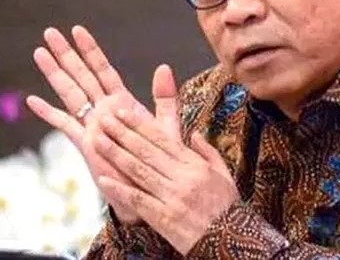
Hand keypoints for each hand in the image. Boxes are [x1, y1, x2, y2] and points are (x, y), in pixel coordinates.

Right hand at [26, 26, 179, 222]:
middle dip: (66, 54)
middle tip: (51, 33)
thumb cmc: (157, 157)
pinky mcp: (85, 144)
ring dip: (55, 74)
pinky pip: (64, 125)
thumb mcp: (165, 125)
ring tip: (40, 53)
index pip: (103, 70)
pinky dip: (49, 113)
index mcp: (122, 102)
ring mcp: (92, 125)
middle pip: (81, 76)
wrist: (148, 188)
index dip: (91, 51)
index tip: (78, 31)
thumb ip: (164, 97)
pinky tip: (34, 101)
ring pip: (70, 94)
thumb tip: (164, 67)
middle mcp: (104, 110)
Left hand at [93, 66, 239, 255]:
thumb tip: (195, 134)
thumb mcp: (223, 172)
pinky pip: (138, 200)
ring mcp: (171, 196)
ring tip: (98, 140)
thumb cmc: (226, 205)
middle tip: (104, 119)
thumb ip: (208, 151)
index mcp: (193, 164)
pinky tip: (103, 179)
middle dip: (122, 133)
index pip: (161, 139)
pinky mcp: (163, 217)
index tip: (123, 112)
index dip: (139, 124)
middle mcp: (181, 176)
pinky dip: (119, 189)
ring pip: (138, 170)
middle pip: (146, 150)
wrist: (231, 238)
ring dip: (116, 154)